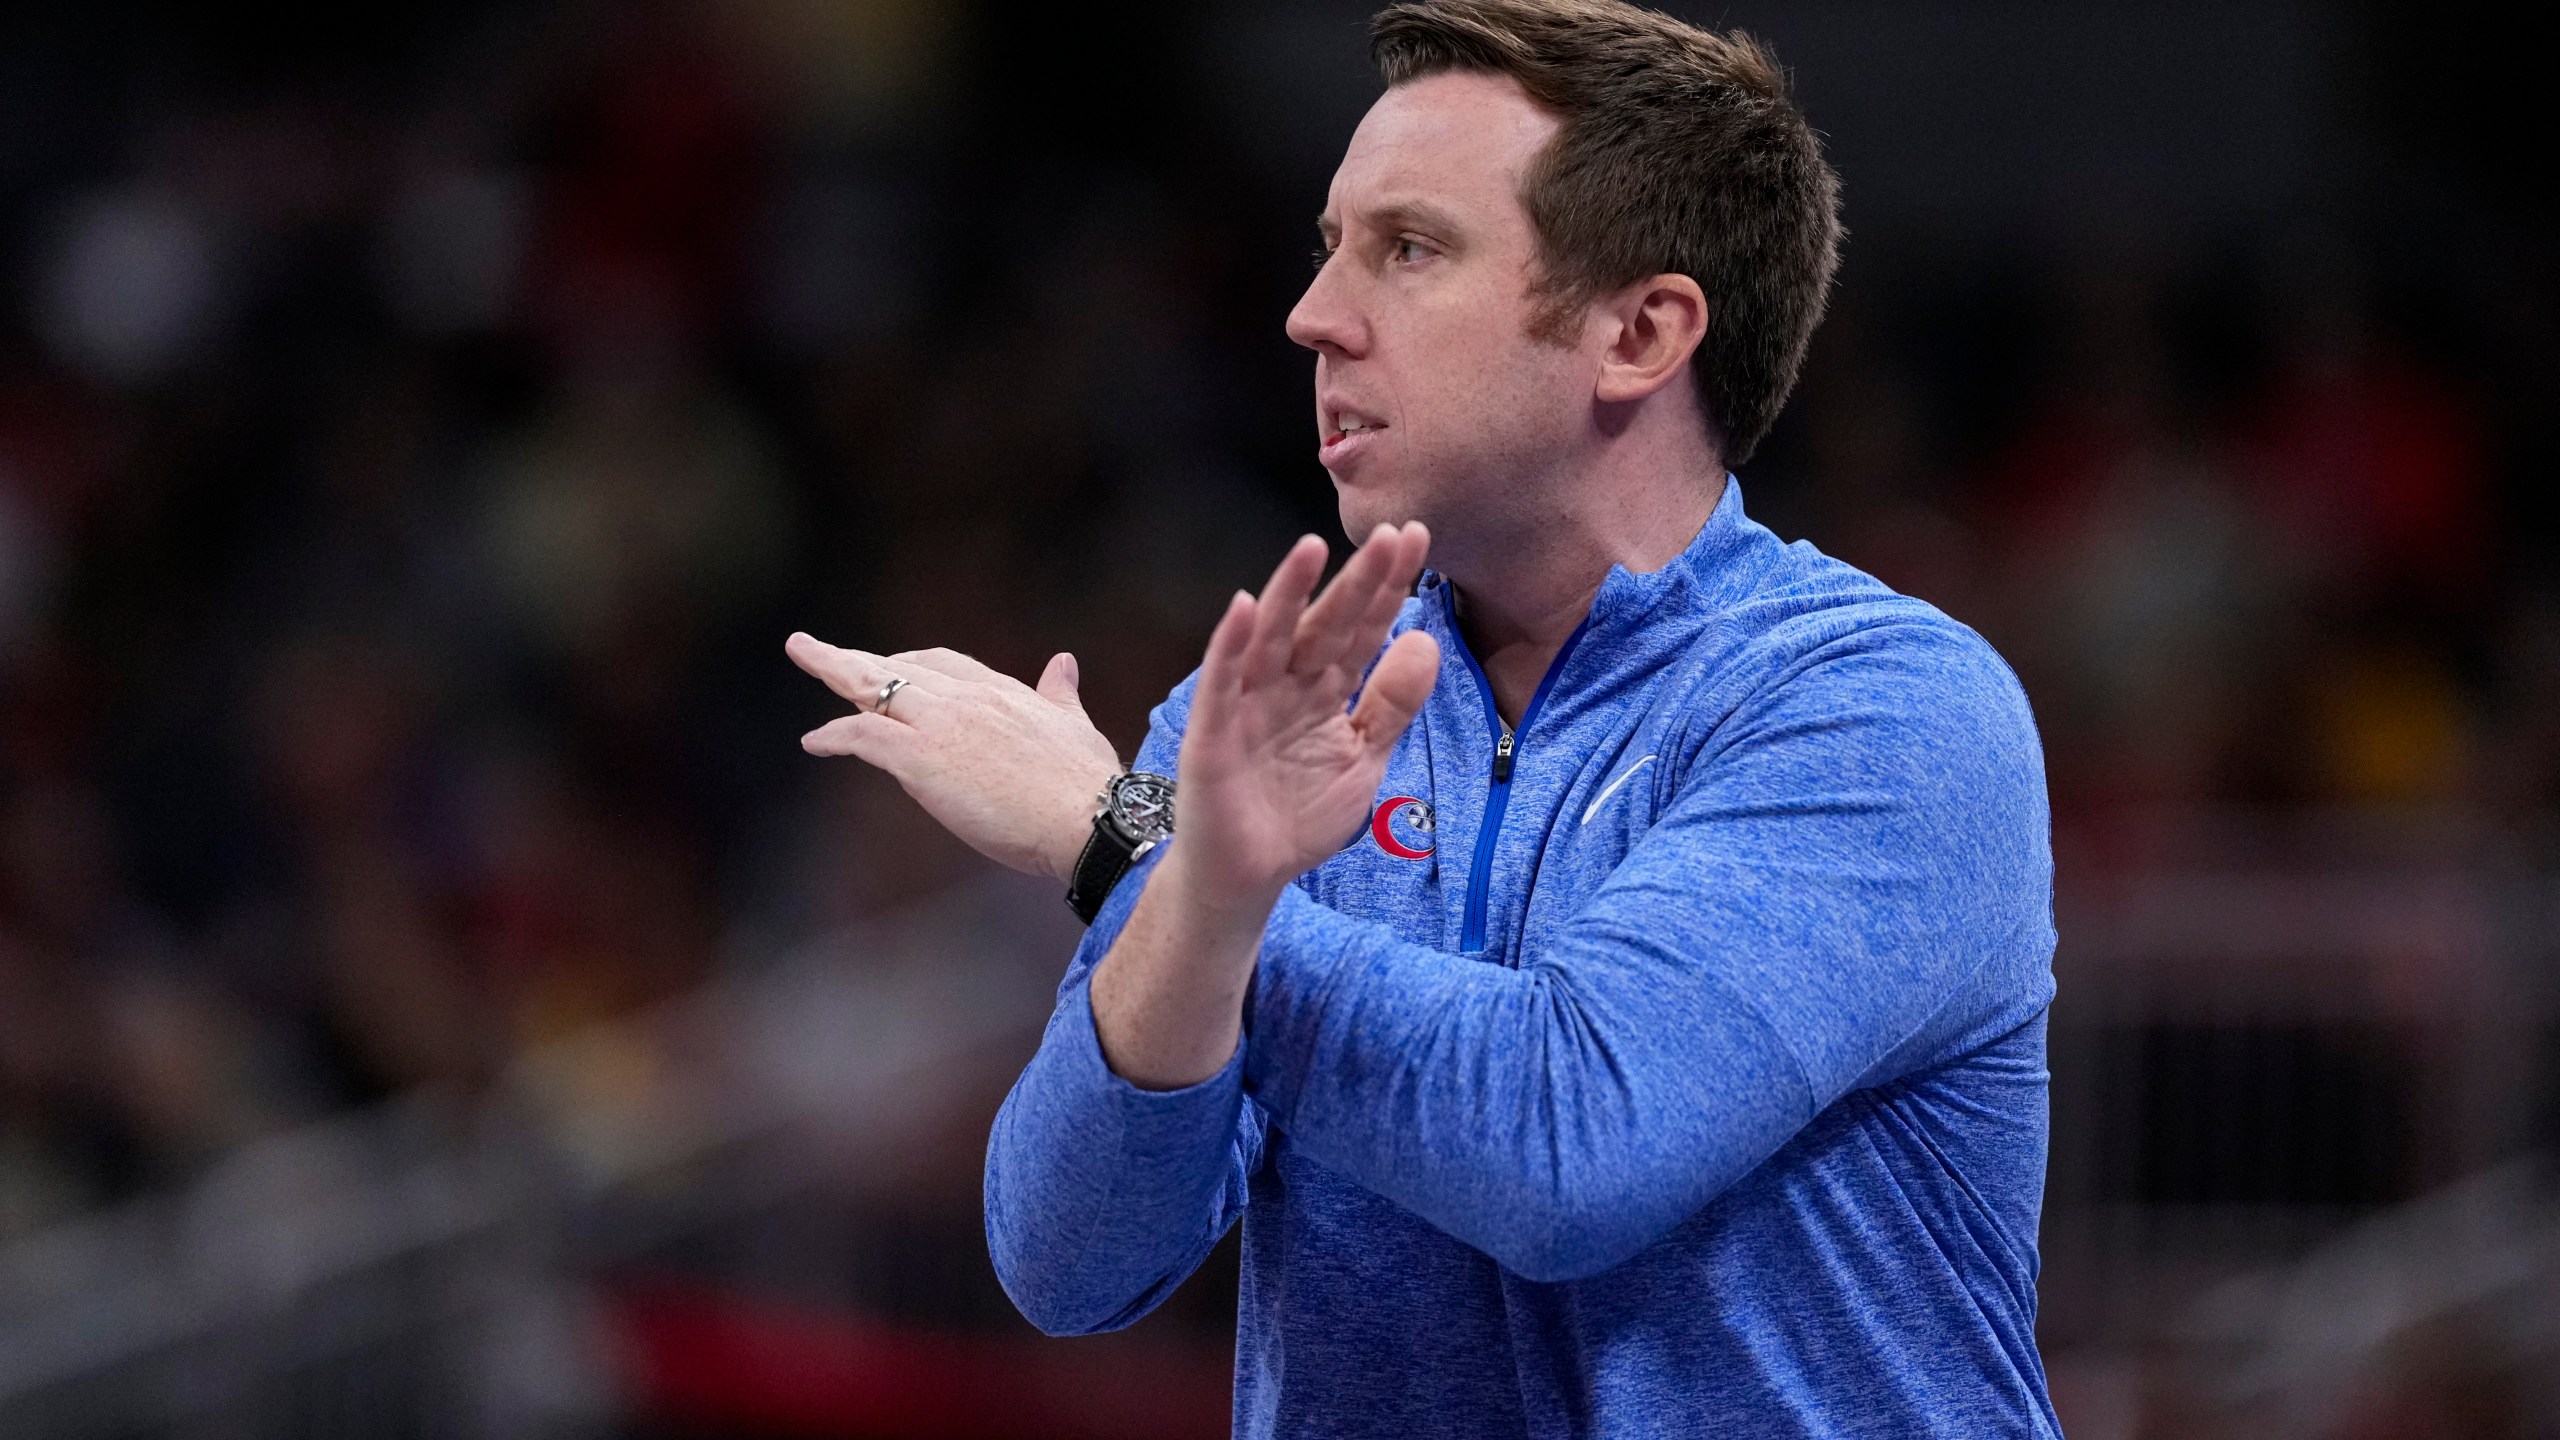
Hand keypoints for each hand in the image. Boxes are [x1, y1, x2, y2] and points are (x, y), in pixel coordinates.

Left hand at [786, 637, 1122, 882]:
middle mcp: (966, 699)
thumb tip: (1063, 664)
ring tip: (804, 654)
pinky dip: (835, 734)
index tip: (890, 667)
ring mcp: (941, 725)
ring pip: (874, 687)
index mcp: (1000, 692)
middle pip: (899, 667)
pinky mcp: (922, 759)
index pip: (943, 665)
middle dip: (856, 656)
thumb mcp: (1076, 726)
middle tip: (816, 646)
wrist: (1089, 817)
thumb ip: (1061, 696)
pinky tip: (813, 742)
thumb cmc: (1087, 784)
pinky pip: (863, 736)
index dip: (910, 665)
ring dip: (834, 670)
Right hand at [1171, 522, 1438, 914]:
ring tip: (1312, 547)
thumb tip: (1426, 640)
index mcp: (1324, 689)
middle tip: (1391, 535)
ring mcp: (1246, 704)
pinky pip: (1222, 682)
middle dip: (1356, 582)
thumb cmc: (1299, 814)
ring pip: (1271, 639)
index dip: (1388, 588)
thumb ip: (1391, 703)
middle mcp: (1286, 685)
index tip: (1418, 540)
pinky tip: (1243, 605)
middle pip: (1325, 625)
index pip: (1362, 630)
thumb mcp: (1363, 757)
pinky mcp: (1213, 732)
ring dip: (1288, 593)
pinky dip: (1229, 644)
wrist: (1249, 876)